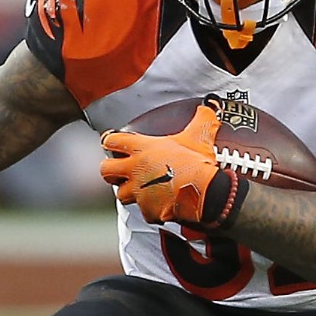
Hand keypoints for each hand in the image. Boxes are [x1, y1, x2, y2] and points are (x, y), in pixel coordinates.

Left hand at [99, 104, 237, 226]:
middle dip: (110, 170)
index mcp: (142, 149)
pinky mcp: (147, 209)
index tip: (112, 143)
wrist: (203, 192)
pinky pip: (143, 211)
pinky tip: (161, 205)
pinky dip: (151, 209)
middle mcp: (135, 169)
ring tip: (140, 190)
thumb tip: (210, 104)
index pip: (111, 141)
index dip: (110, 141)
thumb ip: (202, 117)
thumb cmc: (196, 163)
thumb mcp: (199, 135)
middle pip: (105, 170)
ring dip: (128, 192)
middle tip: (120, 170)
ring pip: (120, 194)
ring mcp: (138, 191)